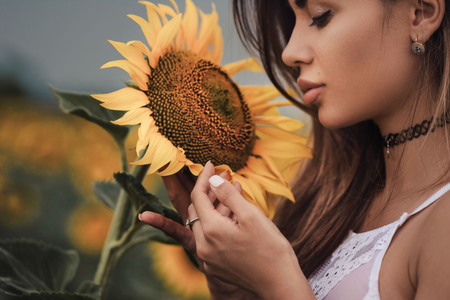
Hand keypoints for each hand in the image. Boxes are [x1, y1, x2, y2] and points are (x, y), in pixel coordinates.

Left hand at [188, 162, 313, 299]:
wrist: (279, 283)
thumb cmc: (270, 248)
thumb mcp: (251, 215)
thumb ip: (228, 195)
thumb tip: (212, 180)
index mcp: (211, 230)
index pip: (198, 196)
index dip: (203, 177)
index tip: (211, 164)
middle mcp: (204, 245)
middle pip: (197, 210)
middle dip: (208, 191)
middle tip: (223, 177)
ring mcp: (208, 258)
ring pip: (202, 224)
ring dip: (213, 207)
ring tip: (230, 191)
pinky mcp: (214, 266)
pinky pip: (209, 238)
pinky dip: (216, 223)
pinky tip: (232, 214)